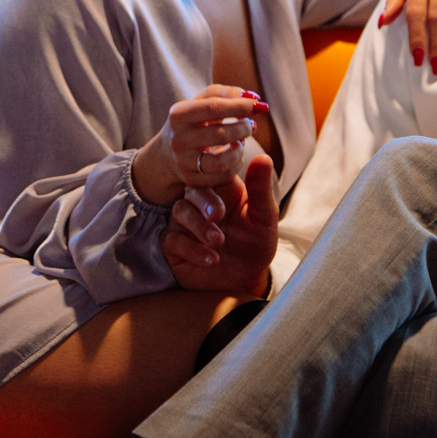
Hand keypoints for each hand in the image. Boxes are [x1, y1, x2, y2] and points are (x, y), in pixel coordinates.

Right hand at [131, 84, 268, 205]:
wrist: (167, 152)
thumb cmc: (194, 120)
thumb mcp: (203, 101)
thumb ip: (228, 94)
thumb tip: (254, 98)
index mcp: (178, 114)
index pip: (212, 108)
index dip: (239, 106)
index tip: (259, 106)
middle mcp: (178, 139)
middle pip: (220, 134)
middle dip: (243, 129)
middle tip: (251, 125)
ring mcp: (183, 162)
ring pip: (222, 161)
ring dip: (240, 150)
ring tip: (242, 141)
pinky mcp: (192, 180)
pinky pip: (223, 176)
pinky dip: (236, 165)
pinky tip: (235, 156)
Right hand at [161, 154, 277, 297]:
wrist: (246, 280)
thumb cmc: (256, 244)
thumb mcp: (264, 217)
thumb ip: (261, 189)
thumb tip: (264, 157)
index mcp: (221, 190)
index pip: (211, 173)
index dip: (215, 178)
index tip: (229, 188)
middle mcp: (200, 203)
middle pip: (192, 190)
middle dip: (204, 202)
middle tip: (218, 216)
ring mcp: (185, 223)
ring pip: (179, 212)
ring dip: (198, 227)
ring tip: (218, 242)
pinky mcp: (174, 245)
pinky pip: (173, 240)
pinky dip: (192, 249)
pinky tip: (212, 259)